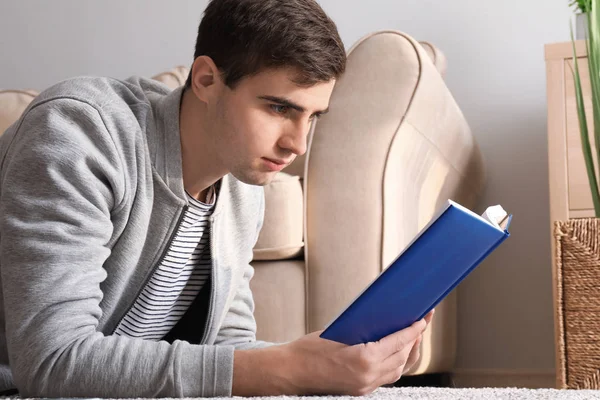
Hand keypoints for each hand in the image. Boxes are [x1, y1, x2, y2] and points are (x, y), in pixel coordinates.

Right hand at [282, 309, 434, 395]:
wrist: (290, 372)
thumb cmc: (309, 349)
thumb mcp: (339, 332)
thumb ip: (364, 331)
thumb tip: (385, 321)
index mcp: (364, 359)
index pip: (398, 342)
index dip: (413, 330)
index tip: (422, 320)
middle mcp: (368, 376)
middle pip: (402, 358)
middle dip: (414, 341)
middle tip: (420, 324)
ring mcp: (365, 387)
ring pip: (397, 371)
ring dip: (407, 354)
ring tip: (412, 338)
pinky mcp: (360, 391)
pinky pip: (385, 377)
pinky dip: (394, 364)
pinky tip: (395, 353)